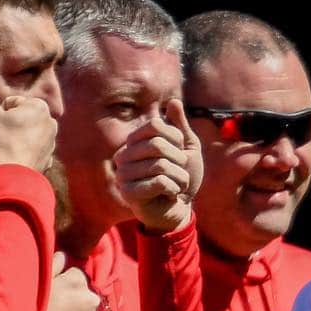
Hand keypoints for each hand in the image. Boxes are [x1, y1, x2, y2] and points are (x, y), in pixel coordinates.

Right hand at [0, 95, 56, 172]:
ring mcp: (51, 143)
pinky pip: (28, 152)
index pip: (11, 102)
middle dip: (8, 125)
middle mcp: (50, 123)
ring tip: (5, 149)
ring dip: (14, 139)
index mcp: (39, 107)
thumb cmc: (1, 142)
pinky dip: (20, 154)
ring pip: (24, 135)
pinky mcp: (47, 159)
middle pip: (19, 119)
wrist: (14, 177)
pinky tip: (13, 160)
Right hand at [34, 253, 101, 310]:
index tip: (55, 295)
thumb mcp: (37, 282)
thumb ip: (53, 265)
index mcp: (78, 281)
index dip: (66, 286)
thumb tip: (63, 255)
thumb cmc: (28, 310)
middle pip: (85, 298)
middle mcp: (91, 299)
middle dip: (75, 303)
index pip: (77, 277)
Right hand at [115, 98, 202, 232]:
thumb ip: (181, 127)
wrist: (180, 208)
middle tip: (179, 171)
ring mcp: (123, 174)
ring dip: (180, 177)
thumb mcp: (187, 149)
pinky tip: (171, 194)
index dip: (176, 138)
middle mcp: (124, 155)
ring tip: (176, 184)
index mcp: (135, 141)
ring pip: (161, 165)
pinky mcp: (128, 192)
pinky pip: (160, 182)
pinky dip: (174, 188)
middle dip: (179, 160)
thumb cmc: (181, 177)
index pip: (155, 125)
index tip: (180, 152)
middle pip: (158, 144)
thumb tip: (173, 101)